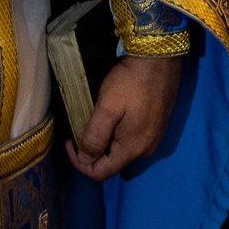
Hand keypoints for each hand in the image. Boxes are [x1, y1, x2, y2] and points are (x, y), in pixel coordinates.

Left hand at [72, 55, 182, 180]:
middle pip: (113, 162)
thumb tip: (85, 160)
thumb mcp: (106, 108)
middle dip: (93, 151)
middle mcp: (146, 149)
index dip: (80, 163)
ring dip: (105, 141)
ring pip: (122, 150)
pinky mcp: (159, 124)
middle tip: (81, 128)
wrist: (159, 56)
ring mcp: (155, 137)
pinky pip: (134, 139)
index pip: (101, 173)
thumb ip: (94, 138)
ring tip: (95, 121)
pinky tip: (115, 115)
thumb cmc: (131, 81)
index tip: (69, 141)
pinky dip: (118, 133)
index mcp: (133, 149)